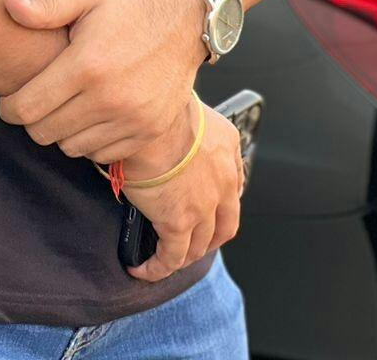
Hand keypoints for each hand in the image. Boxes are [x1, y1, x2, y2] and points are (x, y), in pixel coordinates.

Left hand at [0, 0, 208, 161]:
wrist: (187, 16)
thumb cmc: (130, 2)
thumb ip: (45, 7)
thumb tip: (7, 2)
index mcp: (86, 65)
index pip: (27, 107)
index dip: (9, 108)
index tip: (8, 102)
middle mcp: (108, 98)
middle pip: (45, 133)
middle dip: (32, 120)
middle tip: (36, 102)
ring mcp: (132, 119)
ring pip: (71, 147)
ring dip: (62, 131)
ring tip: (65, 106)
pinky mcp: (149, 131)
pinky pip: (102, 154)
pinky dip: (91, 141)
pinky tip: (92, 115)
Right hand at [121, 98, 244, 282]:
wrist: (149, 118)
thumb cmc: (160, 107)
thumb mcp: (189, 107)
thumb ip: (190, 128)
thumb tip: (168, 138)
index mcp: (228, 147)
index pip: (234, 185)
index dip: (221, 203)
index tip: (209, 209)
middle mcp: (223, 180)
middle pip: (225, 225)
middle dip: (209, 238)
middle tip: (192, 242)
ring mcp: (204, 204)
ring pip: (199, 245)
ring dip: (183, 255)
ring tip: (164, 257)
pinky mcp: (178, 221)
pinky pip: (171, 257)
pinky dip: (157, 268)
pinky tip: (142, 268)